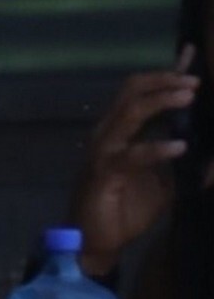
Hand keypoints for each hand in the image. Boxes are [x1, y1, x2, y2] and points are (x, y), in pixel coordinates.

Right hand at [72, 53, 202, 274]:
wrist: (96, 245)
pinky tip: (179, 147)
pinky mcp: (103, 173)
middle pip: (132, 91)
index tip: (190, 53)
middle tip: (194, 81)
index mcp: (120, 133)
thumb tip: (207, 151)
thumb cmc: (126, 213)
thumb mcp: (163, 183)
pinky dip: (157, 149)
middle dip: (165, 80)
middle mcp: (108, 134)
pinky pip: (132, 155)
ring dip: (162, 101)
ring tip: (189, 97)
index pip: (140, 92)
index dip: (165, 73)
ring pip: (130, 112)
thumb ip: (179, 163)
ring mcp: (103, 151)